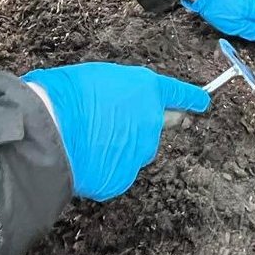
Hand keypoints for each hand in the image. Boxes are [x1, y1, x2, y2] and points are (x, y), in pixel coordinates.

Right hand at [22, 63, 209, 201]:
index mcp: (147, 90)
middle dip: (151, 125)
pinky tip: (85, 157)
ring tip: (89, 139)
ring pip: (136, 150)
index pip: (179, 95)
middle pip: (161, 125)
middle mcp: (152, 121)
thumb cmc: (67, 95)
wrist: (51, 130)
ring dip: (121, 146)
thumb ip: (123, 92)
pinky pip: (118, 170)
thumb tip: (124, 104)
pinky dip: (106, 166)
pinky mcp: (125, 176)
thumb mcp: (99, 77)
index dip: (191, 99)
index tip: (203, 103)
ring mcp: (140, 152)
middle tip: (126, 124)